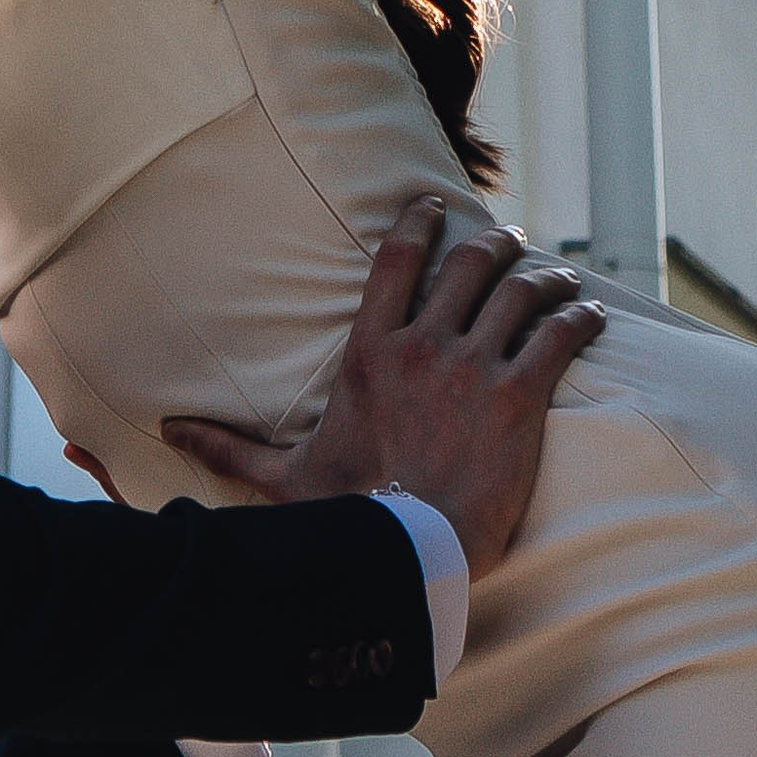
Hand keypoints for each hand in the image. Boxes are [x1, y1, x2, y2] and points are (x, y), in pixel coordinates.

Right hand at [161, 199, 601, 579]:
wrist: (410, 554)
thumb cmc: (348, 517)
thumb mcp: (284, 476)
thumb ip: (229, 445)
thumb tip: (166, 430)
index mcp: (371, 352)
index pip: (398, 260)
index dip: (419, 221)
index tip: (434, 202)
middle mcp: (423, 345)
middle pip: (468, 263)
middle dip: (494, 243)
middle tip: (509, 241)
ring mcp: (474, 368)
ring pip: (519, 291)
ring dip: (543, 276)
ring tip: (557, 276)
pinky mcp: (520, 398)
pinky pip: (558, 337)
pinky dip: (578, 318)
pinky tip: (590, 315)